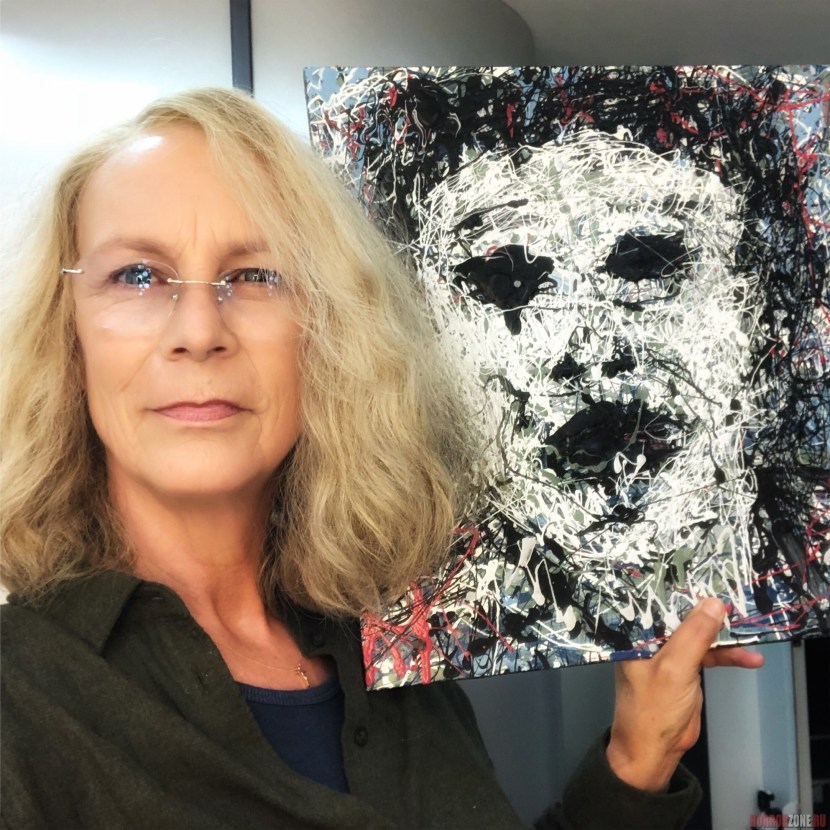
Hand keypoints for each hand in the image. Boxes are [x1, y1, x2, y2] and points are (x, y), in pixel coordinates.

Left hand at [606, 597, 764, 792]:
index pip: (655, 601)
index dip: (679, 587)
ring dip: (724, 635)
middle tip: (734, 596)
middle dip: (706, 609)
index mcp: (635, 634)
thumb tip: (713, 603)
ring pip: (699, 634)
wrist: (655, 751)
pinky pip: (709, 655)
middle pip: (681, 616)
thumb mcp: (675, 668)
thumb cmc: (652, 709)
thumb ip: (694, 635)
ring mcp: (668, 654)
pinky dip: (729, 656)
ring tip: (750, 630)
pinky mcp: (685, 669)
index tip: (704, 574)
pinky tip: (751, 659)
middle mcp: (649, 639)